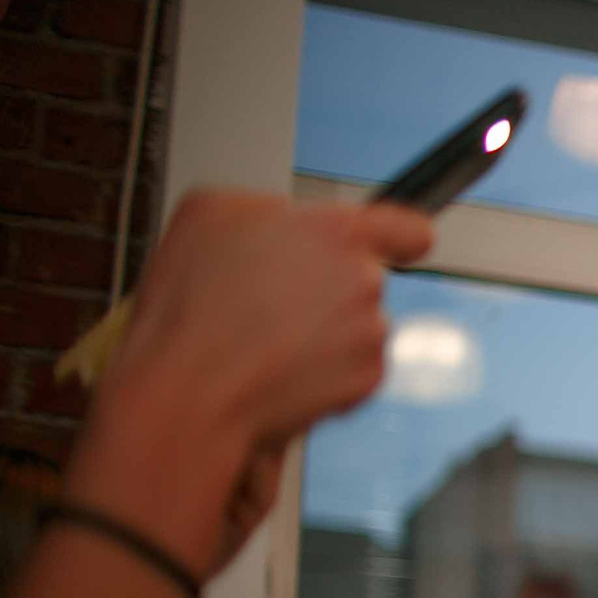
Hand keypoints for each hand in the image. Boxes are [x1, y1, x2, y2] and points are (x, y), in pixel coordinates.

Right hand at [80, 192, 432, 576]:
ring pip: (353, 327)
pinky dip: (321, 373)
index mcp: (336, 233)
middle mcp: (366, 281)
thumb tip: (282, 219)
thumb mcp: (209, 214)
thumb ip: (265, 209)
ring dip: (319, 334)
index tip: (398, 246)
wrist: (191, 388)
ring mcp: (370, 333)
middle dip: (323, 291)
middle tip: (269, 303)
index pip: (407, 228)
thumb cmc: (191, 304)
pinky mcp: (367, 380)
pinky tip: (279, 370)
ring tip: (262, 342)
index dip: (400, 238)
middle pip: (361, 280)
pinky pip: (349, 370)